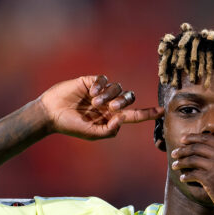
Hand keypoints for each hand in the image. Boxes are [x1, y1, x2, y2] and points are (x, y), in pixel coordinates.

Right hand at [39, 75, 162, 139]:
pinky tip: (90, 93)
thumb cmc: (70, 126)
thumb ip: (109, 130)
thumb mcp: (92, 134)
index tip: (162, 111)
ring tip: (94, 102)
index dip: (148, 113)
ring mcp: (100, 92)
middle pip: (129, 98)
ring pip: (118, 88)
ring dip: (109, 95)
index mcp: (110, 118)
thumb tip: (123, 117)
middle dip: (123, 102)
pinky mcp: (91, 81)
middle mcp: (108, 104)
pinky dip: (100, 86)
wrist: (51, 113)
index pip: (133, 115)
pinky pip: (104, 80)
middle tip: (111, 107)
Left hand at [170, 124, 213, 214]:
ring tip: (175, 165)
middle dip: (183, 149)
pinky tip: (182, 178)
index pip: (208, 138)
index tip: (183, 139)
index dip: (193, 138)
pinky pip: (193, 174)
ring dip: (181, 162)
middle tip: (175, 153)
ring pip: (192, 160)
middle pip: (197, 147)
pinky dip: (185, 176)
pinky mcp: (211, 181)